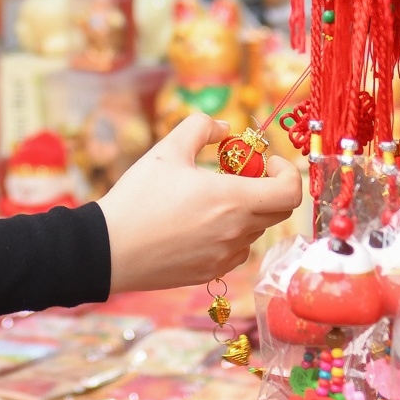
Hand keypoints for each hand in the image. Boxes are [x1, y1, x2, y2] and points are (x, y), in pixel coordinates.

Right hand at [98, 113, 301, 293]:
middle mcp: (236, 231)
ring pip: (255, 230)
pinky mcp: (210, 272)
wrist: (109, 248)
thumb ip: (200, 128)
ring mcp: (224, 256)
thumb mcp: (167, 149)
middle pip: (277, 211)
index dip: (288, 173)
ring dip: (247, 211)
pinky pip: (236, 251)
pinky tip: (201, 224)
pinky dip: (231, 234)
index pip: (290, 193)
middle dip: (267, 188)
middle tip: (239, 174)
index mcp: (233, 199)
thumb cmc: (139, 197)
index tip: (266, 162)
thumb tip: (224, 128)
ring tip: (212, 198)